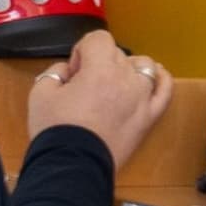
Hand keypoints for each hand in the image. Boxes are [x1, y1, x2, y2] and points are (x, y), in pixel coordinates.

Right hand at [30, 31, 174, 165]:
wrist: (73, 166)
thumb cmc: (57, 131)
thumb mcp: (40, 94)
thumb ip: (54, 73)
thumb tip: (66, 71)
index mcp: (100, 69)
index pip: (97, 39)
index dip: (81, 51)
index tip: (72, 73)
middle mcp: (126, 78)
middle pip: (117, 54)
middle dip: (98, 64)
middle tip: (82, 87)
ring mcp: (142, 97)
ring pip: (144, 66)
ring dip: (128, 69)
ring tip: (113, 84)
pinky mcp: (149, 117)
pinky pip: (164, 90)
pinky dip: (161, 80)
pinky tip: (153, 78)